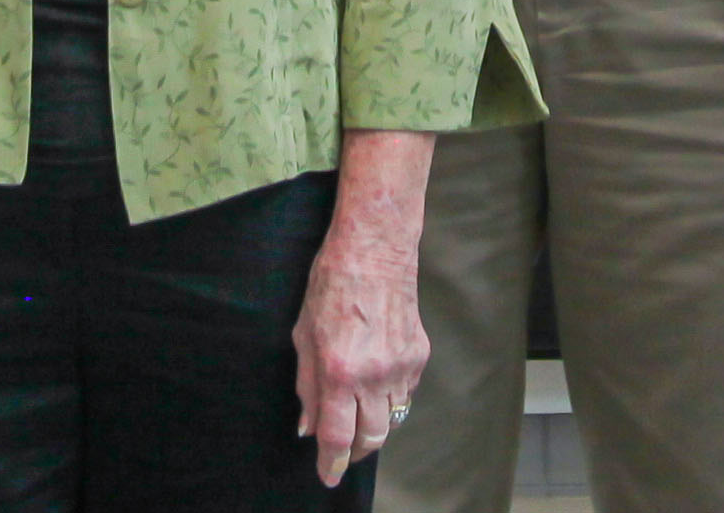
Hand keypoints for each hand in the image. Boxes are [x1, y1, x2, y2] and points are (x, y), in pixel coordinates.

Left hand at [293, 194, 430, 487]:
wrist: (375, 248)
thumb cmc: (331, 284)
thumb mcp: (303, 334)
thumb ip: (306, 386)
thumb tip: (308, 426)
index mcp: (338, 371)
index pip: (337, 437)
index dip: (332, 463)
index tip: (328, 475)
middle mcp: (373, 375)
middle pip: (370, 439)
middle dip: (355, 452)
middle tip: (343, 449)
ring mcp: (401, 367)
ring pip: (391, 421)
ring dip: (373, 426)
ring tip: (358, 414)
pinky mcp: (419, 356)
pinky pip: (405, 395)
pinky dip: (389, 399)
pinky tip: (376, 382)